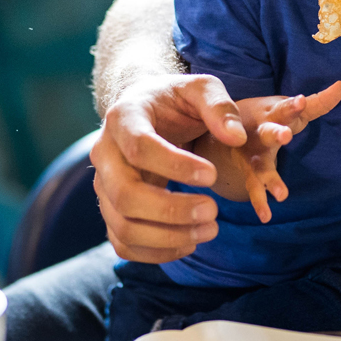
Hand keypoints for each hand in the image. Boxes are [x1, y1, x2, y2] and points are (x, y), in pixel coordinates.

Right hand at [91, 73, 247, 262]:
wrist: (147, 112)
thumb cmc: (175, 100)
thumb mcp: (200, 88)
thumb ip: (220, 106)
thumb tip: (237, 137)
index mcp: (123, 117)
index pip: (139, 148)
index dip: (176, 166)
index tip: (211, 176)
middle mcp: (104, 153)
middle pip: (124, 195)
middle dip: (171, 211)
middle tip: (214, 210)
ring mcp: (103, 186)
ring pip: (123, 226)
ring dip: (169, 238)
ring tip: (211, 229)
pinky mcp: (111, 211)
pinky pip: (124, 244)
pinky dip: (158, 252)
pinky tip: (191, 241)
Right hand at [207, 82, 340, 221]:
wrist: (226, 126)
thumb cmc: (269, 115)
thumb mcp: (291, 107)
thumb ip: (318, 102)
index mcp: (272, 114)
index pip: (285, 108)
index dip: (293, 105)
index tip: (301, 101)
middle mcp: (259, 132)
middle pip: (267, 132)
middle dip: (275, 133)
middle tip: (286, 136)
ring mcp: (251, 154)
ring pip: (259, 166)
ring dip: (269, 179)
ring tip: (282, 194)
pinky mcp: (248, 171)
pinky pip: (253, 188)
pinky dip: (259, 202)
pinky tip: (266, 217)